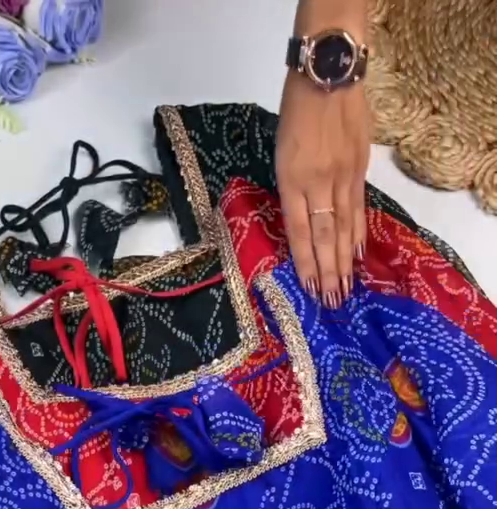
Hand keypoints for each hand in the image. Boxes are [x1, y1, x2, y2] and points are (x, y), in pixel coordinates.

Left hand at [276, 72, 369, 306]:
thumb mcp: (281, 151)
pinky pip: (358, 207)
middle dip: (327, 271)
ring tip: (345, 287)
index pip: (298, 231)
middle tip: (331, 301)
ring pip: (343, 226)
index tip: (310, 287)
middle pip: (323, 236)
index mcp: (292, 179)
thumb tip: (302, 219)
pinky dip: (358, 232)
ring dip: (343, 260)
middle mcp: (319, 183)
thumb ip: (292, 186)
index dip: (305, 262)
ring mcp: (343, 176)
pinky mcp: (361, 168)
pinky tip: (357, 252)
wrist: (328, 74)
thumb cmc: (296, 110)